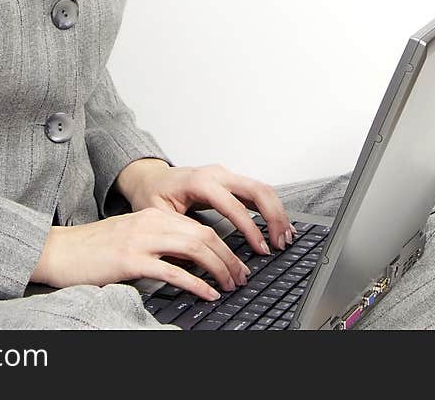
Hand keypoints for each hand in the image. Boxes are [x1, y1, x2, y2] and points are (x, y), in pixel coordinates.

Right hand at [30, 207, 251, 300]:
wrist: (59, 250)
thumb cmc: (93, 249)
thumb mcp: (132, 236)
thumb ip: (160, 242)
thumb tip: (192, 262)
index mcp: (153, 215)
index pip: (200, 227)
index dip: (224, 246)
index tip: (236, 263)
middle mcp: (151, 222)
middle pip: (204, 235)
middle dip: (229, 257)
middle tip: (241, 276)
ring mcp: (141, 239)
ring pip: (194, 248)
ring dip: (219, 268)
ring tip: (229, 285)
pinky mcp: (131, 260)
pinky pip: (173, 271)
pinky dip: (196, 283)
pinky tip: (207, 293)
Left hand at [115, 160, 296, 256]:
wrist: (150, 177)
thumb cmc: (152, 194)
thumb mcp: (157, 215)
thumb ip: (178, 232)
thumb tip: (197, 259)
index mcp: (199, 182)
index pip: (234, 205)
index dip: (250, 228)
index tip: (260, 248)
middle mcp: (217, 174)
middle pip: (257, 189)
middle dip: (274, 217)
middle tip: (280, 243)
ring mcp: (225, 175)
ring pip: (262, 188)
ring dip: (277, 212)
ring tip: (284, 237)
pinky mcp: (230, 181)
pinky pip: (256, 191)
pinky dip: (270, 208)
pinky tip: (277, 225)